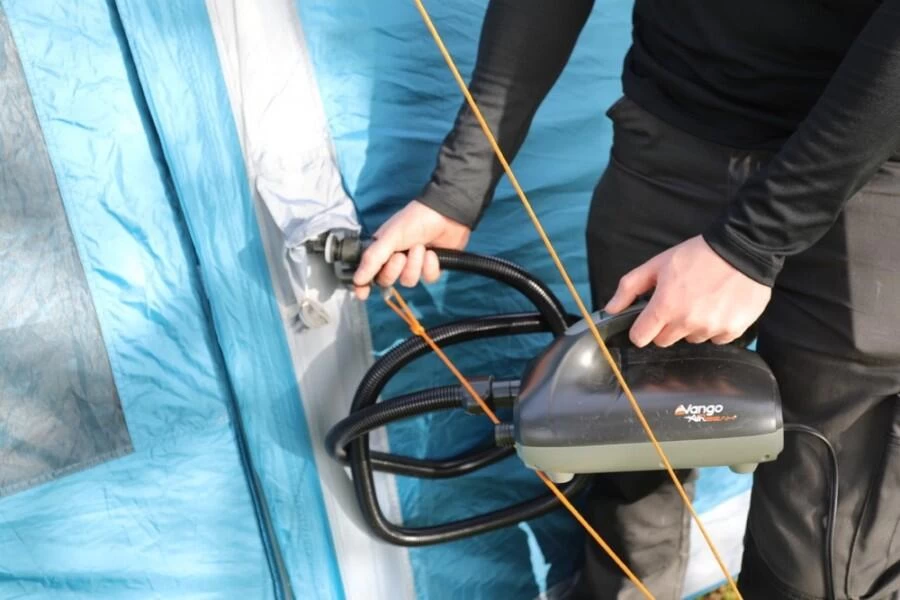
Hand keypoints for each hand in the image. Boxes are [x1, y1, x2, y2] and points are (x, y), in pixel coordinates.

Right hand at [352, 200, 470, 299]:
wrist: (446, 215)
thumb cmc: (414, 221)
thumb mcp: (390, 237)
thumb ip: (373, 259)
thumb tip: (356, 280)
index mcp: (381, 250)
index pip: (368, 272)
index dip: (364, 284)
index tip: (362, 294)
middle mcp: (395, 259)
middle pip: (388, 280)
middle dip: (395, 269)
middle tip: (401, 255)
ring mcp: (414, 264)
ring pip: (409, 281)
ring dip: (415, 265)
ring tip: (421, 248)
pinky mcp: (431, 268)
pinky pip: (428, 278)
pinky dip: (430, 266)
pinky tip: (433, 253)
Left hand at [603, 235, 770, 346]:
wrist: (742, 250)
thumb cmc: (697, 255)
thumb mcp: (656, 265)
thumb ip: (629, 288)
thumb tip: (610, 309)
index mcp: (665, 307)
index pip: (640, 338)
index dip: (641, 329)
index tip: (647, 321)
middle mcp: (688, 323)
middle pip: (664, 341)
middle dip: (666, 326)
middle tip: (677, 303)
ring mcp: (711, 329)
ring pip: (691, 339)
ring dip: (691, 326)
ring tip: (701, 300)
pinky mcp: (733, 330)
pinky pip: (716, 339)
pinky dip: (715, 327)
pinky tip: (718, 306)